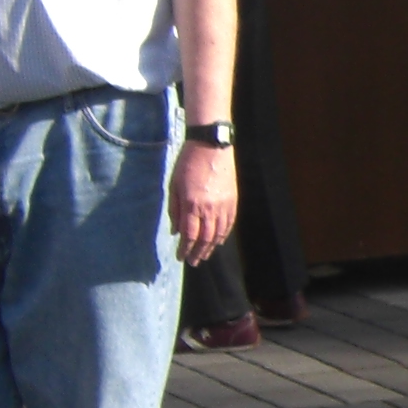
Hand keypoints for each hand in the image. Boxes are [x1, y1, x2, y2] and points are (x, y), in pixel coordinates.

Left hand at [170, 139, 237, 265]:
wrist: (211, 146)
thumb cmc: (187, 163)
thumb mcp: (174, 186)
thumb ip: (174, 210)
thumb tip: (175, 230)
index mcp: (192, 205)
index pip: (189, 235)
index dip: (185, 249)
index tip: (180, 257)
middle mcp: (209, 209)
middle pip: (205, 238)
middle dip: (198, 252)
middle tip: (193, 262)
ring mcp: (223, 205)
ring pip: (219, 233)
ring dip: (211, 247)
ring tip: (205, 255)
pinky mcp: (233, 200)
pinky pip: (229, 223)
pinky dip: (224, 235)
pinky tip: (219, 241)